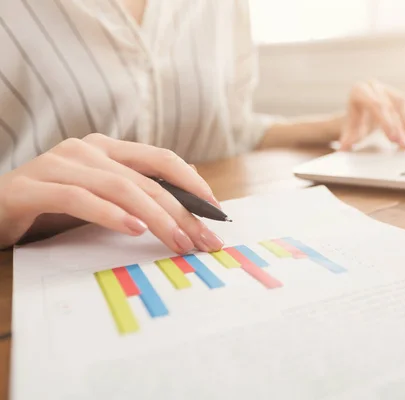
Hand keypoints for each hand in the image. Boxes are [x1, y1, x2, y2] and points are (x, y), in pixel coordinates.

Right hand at [0, 134, 223, 252]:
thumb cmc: (52, 206)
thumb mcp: (103, 198)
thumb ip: (139, 192)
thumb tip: (192, 192)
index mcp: (107, 148)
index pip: (161, 160)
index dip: (193, 184)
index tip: (217, 213)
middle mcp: (86, 149)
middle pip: (146, 179)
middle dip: (182, 212)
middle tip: (204, 240)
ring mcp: (58, 164)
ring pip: (120, 187)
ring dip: (156, 217)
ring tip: (179, 242)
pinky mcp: (33, 187)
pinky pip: (79, 198)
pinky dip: (110, 214)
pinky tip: (134, 229)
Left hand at [340, 80, 404, 150]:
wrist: (359, 117)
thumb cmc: (354, 123)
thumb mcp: (350, 131)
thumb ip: (347, 139)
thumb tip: (343, 148)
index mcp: (358, 91)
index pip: (374, 104)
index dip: (385, 121)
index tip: (392, 137)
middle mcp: (372, 86)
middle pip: (388, 106)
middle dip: (396, 126)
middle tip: (401, 143)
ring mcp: (385, 89)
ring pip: (399, 107)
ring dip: (404, 126)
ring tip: (404, 144)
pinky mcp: (396, 95)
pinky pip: (404, 109)